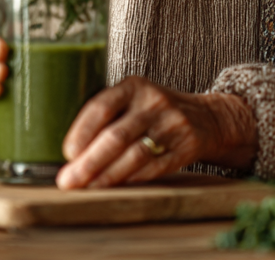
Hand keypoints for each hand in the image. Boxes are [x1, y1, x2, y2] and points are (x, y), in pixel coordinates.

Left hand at [55, 76, 256, 188]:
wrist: (207, 117)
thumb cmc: (155, 112)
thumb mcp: (133, 99)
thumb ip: (106, 116)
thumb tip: (70, 154)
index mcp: (133, 86)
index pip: (101, 106)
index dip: (81, 132)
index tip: (67, 154)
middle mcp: (153, 102)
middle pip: (116, 136)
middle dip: (89, 162)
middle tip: (68, 181)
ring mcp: (171, 125)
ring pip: (135, 155)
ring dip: (107, 176)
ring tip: (88, 188)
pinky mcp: (186, 148)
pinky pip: (154, 168)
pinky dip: (132, 180)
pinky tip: (116, 188)